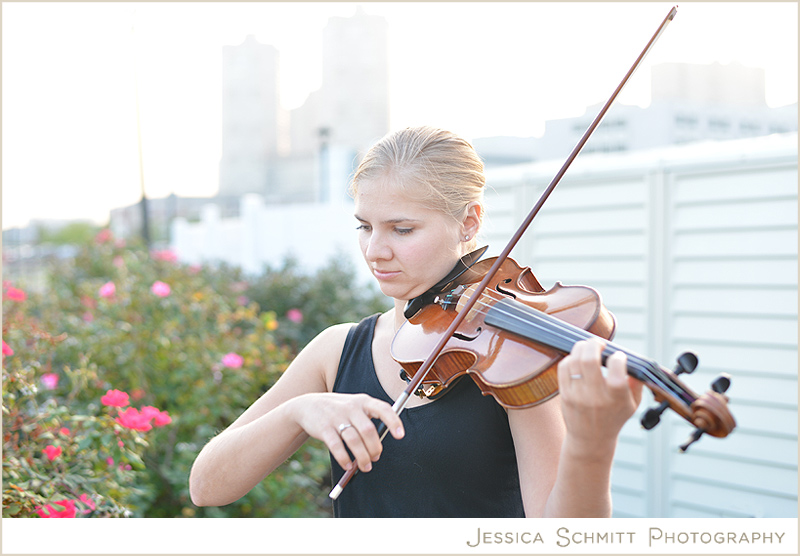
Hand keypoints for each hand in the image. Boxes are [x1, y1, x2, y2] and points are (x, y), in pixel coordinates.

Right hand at [289, 392, 404, 472]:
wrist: (307, 405)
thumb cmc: (339, 410)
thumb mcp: (355, 407)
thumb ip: (368, 422)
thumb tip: (378, 448)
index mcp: (363, 401)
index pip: (383, 409)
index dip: (393, 421)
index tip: (400, 436)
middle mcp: (351, 407)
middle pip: (368, 431)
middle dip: (374, 448)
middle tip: (375, 458)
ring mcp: (336, 417)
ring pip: (354, 440)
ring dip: (362, 457)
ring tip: (365, 466)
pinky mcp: (324, 428)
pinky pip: (337, 446)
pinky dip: (344, 458)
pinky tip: (348, 465)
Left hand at [556, 338, 642, 455]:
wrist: (590, 439)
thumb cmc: (614, 417)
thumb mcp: (633, 404)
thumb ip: (637, 383)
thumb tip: (636, 362)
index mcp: (615, 398)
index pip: (616, 369)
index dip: (618, 357)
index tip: (618, 356)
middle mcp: (595, 396)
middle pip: (590, 360)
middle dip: (594, 344)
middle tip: (599, 343)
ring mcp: (577, 395)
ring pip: (574, 360)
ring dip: (581, 348)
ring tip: (588, 348)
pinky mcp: (565, 394)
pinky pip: (564, 367)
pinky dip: (571, 358)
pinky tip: (578, 359)